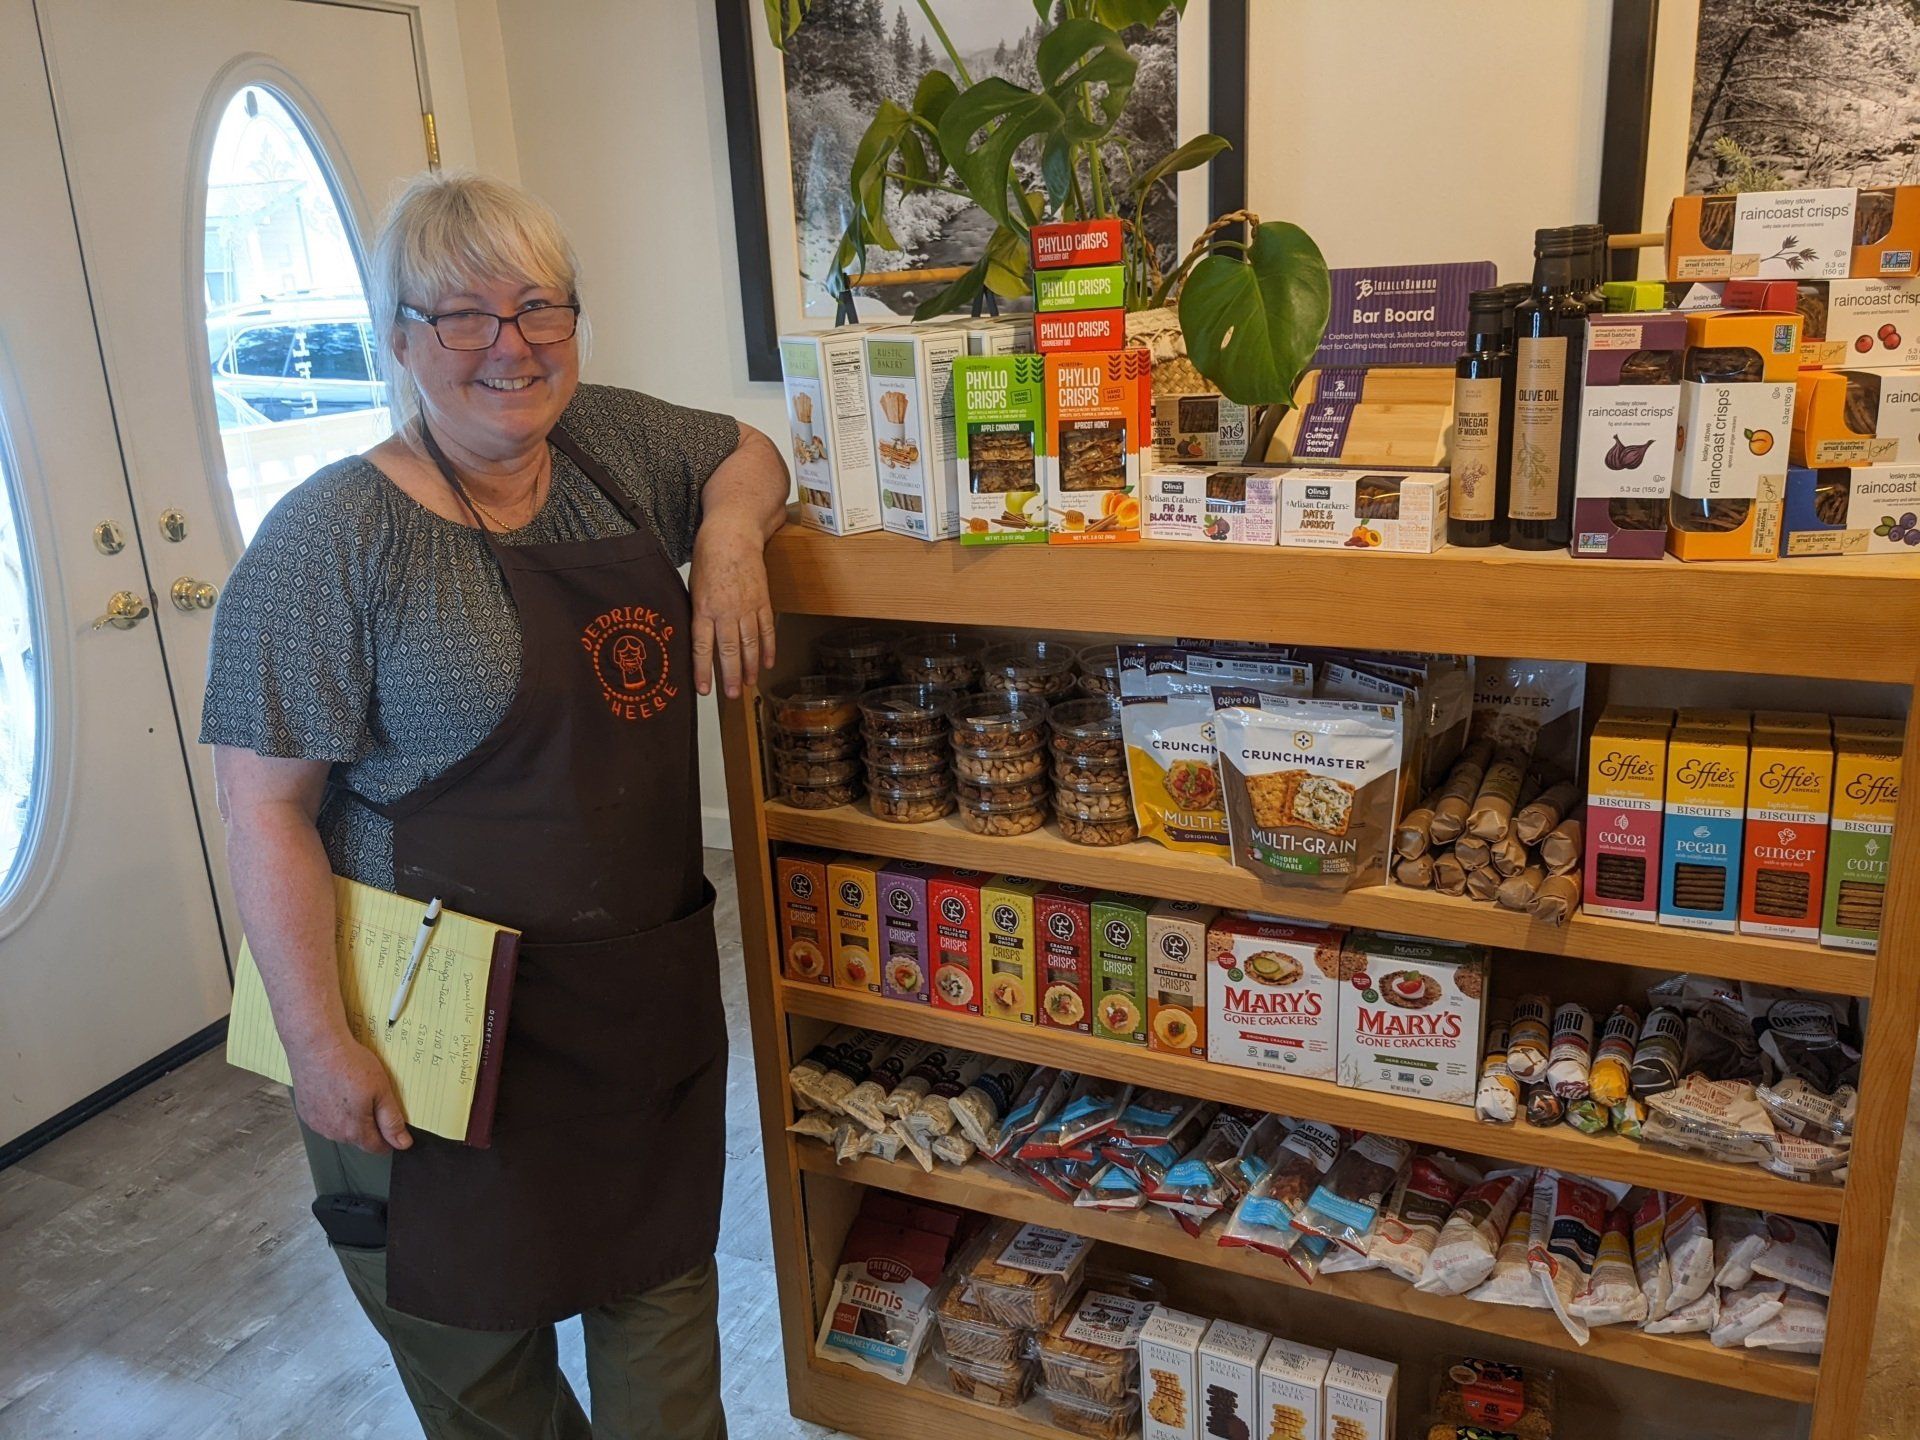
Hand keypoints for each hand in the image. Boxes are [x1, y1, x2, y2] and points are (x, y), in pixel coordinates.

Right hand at [290, 1033, 411, 1154]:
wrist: (316, 1046)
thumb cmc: (349, 1064)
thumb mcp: (382, 1091)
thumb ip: (392, 1121)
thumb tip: (402, 1143)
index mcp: (354, 1131)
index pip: (376, 1148)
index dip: (389, 1139)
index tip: (393, 1126)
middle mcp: (332, 1132)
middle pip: (358, 1138)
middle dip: (369, 1125)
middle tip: (373, 1097)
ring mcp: (316, 1123)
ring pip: (340, 1129)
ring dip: (349, 1118)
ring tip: (353, 1091)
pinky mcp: (305, 1112)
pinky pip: (324, 1118)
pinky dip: (332, 1109)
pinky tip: (336, 1090)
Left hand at [690, 515, 776, 698]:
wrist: (733, 533)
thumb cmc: (709, 557)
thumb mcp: (694, 586)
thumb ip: (697, 613)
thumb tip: (698, 639)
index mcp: (703, 608)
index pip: (702, 647)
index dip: (703, 670)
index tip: (704, 690)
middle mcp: (726, 611)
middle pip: (729, 650)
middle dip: (731, 676)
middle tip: (733, 695)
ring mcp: (747, 607)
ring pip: (749, 643)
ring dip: (751, 666)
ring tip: (750, 684)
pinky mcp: (762, 601)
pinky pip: (766, 629)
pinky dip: (768, 647)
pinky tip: (768, 663)